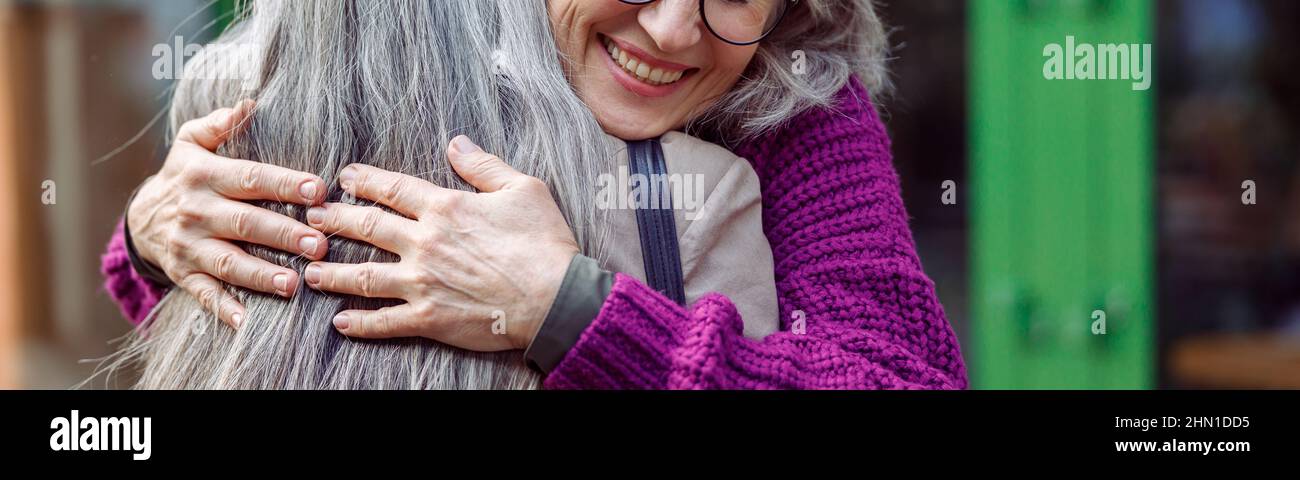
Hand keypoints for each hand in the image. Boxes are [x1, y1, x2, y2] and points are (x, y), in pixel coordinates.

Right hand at [127, 101, 328, 327]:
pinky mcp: (185, 275)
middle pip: (246, 222)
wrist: (140, 218)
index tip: (318, 189)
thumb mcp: (191, 142)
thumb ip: (220, 123)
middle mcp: (196, 211)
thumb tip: (251, 102)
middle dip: (284, 234)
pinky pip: (205, 294)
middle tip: (320, 245)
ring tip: (293, 284)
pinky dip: (225, 309)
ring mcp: (189, 246)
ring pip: (228, 261)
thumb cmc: (184, 175)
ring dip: (261, 275)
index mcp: (204, 175)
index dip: (284, 182)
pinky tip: (248, 322)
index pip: (250, 177)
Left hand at [303, 136, 577, 350]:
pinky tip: (340, 322)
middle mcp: (425, 243)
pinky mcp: (429, 318)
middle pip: (368, 227)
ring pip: (364, 276)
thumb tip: (456, 143)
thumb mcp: (523, 188)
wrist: (556, 299)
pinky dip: (360, 323)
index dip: (365, 181)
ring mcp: (422, 283)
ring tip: (311, 271)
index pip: (393, 189)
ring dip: (333, 273)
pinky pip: (384, 322)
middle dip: (336, 221)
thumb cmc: (544, 242)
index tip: (344, 178)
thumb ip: (483, 166)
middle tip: (312, 218)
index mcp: (446, 208)